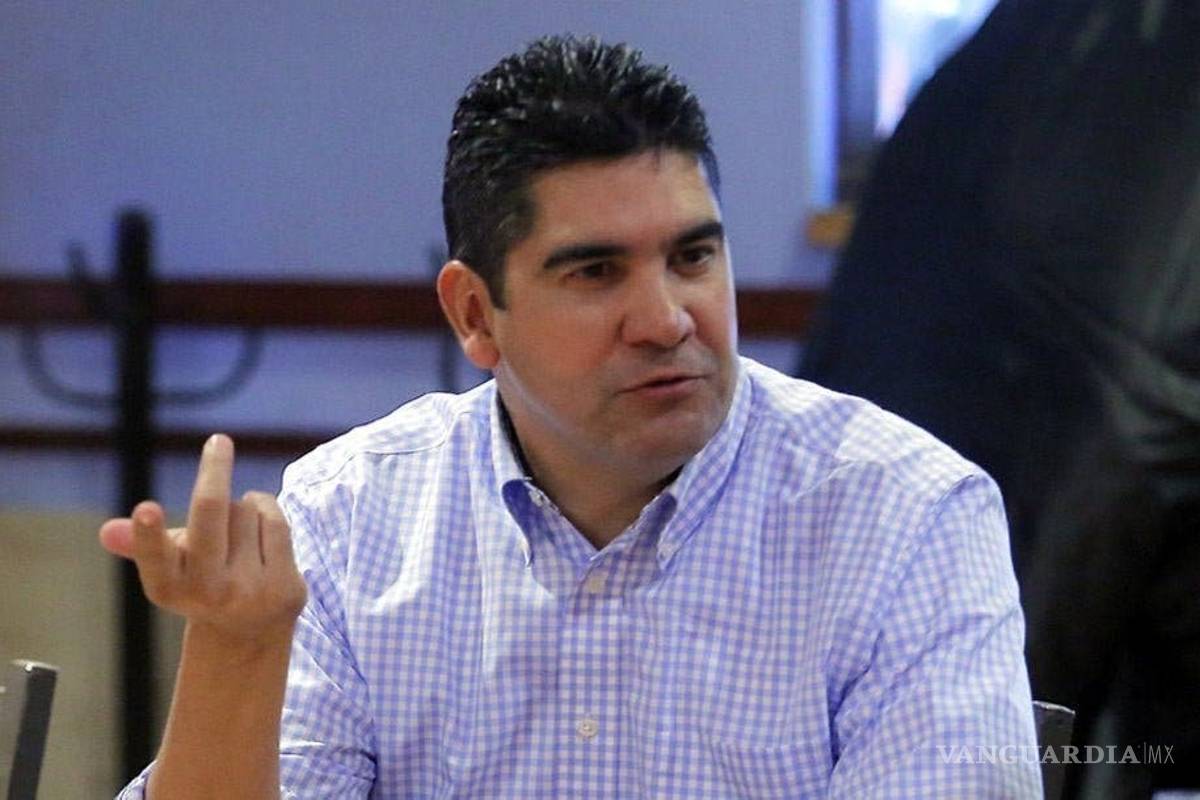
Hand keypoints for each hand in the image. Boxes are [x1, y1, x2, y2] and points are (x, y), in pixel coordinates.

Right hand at [99, 434, 306, 648]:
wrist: (249, 633)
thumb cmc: (202, 583)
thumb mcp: (168, 568)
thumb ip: (142, 545)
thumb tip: (108, 531)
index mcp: (168, 586)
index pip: (155, 557)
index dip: (149, 534)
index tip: (146, 509)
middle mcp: (207, 592)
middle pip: (210, 513)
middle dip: (214, 471)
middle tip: (219, 441)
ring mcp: (249, 591)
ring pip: (244, 509)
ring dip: (241, 507)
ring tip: (236, 531)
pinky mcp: (285, 588)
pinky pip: (275, 521)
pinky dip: (266, 511)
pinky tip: (260, 523)